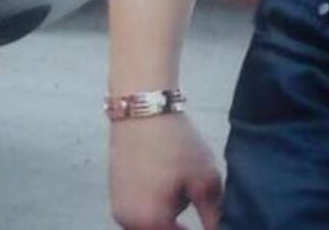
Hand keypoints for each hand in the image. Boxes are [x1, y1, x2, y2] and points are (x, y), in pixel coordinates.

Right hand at [109, 113, 221, 229]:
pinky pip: (138, 213)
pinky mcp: (115, 196)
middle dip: (178, 226)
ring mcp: (118, 211)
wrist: (142, 111)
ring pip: (149, 225)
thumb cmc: (176, 144)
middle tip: (195, 202)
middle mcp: (129, 225)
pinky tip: (165, 180)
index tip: (209, 224)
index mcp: (151, 225)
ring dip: (165, 217)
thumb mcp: (204, 178)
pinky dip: (153, 205)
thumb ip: (213, 214)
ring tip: (181, 187)